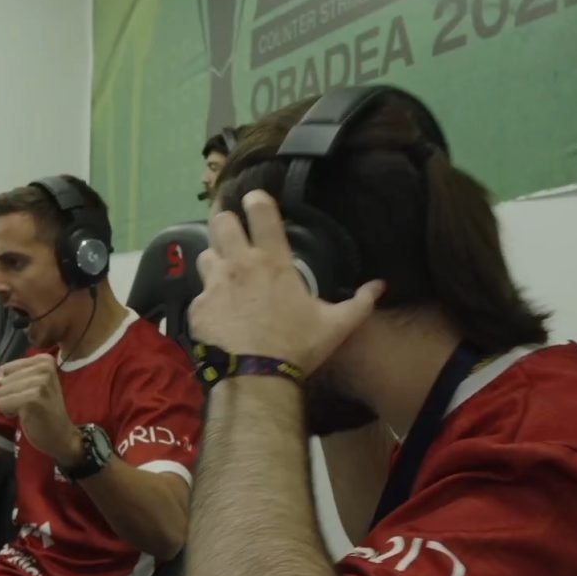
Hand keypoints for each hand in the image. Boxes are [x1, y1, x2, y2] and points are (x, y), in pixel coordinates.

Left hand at [0, 354, 81, 465]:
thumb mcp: (32, 383)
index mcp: (44, 360)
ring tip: (27, 410)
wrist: (61, 435)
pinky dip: (9, 412)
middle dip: (9, 395)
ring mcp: (40, 382)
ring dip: (9, 404)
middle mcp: (44, 367)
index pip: (4, 369)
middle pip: (2, 380)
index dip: (10, 385)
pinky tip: (25, 416)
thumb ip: (13, 375)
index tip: (27, 394)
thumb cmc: (43, 409)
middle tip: (28, 404)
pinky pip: (2, 403)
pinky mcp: (33, 399)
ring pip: (1, 392)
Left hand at [190, 190, 384, 373]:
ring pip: (205, 255)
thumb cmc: (297, 346)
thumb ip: (359, 302)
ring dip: (214, 260)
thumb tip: (379, 286)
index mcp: (272, 261)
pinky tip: (217, 314)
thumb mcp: (336, 325)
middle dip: (225, 222)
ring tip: (223, 274)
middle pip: (221, 222)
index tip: (253, 198)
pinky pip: (199, 295)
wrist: (256, 377)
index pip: (260, 212)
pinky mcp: (197, 307)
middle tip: (231, 232)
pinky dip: (207, 302)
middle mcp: (239, 264)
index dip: (255, 199)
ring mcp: (214, 284)